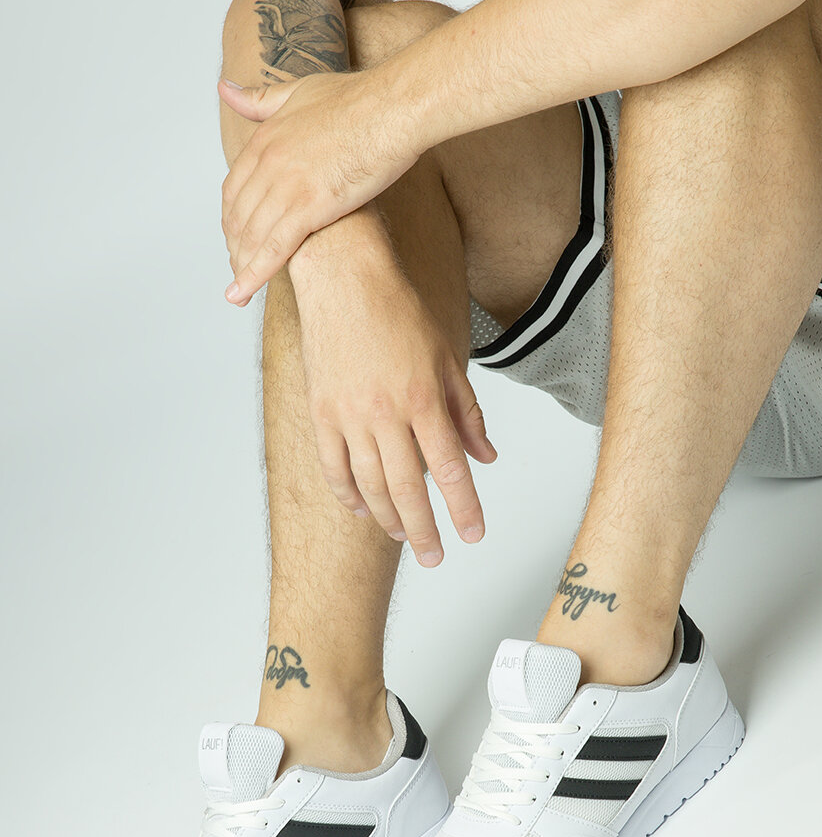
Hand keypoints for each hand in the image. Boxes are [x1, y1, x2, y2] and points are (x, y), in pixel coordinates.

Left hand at [220, 71, 418, 306]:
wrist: (393, 109)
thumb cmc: (359, 99)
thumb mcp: (297, 91)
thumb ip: (260, 99)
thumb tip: (224, 90)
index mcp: (264, 139)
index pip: (233, 188)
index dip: (231, 218)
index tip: (235, 237)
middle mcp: (267, 163)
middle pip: (238, 217)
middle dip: (235, 248)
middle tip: (238, 270)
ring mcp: (286, 186)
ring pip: (251, 237)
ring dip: (242, 267)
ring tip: (239, 291)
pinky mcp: (309, 207)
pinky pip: (274, 248)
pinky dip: (255, 274)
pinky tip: (243, 292)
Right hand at [289, 229, 496, 567]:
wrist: (344, 279)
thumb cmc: (398, 313)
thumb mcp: (446, 360)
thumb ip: (466, 413)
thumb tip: (486, 457)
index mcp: (423, 400)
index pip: (449, 469)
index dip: (463, 508)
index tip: (474, 534)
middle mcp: (386, 414)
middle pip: (407, 489)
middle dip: (425, 530)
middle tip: (435, 556)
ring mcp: (348, 416)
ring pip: (369, 485)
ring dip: (389, 519)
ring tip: (404, 538)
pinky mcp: (321, 412)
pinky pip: (333, 467)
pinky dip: (348, 494)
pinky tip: (363, 510)